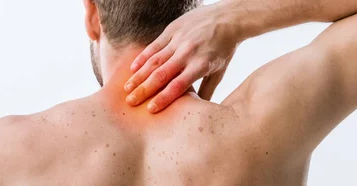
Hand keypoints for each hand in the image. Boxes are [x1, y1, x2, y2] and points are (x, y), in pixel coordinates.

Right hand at [123, 3, 240, 112]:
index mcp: (201, 65)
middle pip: (161, 75)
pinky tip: (132, 68)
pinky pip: (154, 45)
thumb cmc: (225, 47)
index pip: (178, 86)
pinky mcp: (173, 29)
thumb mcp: (219, 70)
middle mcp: (188, 53)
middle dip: (144, 90)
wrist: (229, 17)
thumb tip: (199, 110)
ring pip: (154, 61)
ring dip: (139, 75)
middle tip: (130, 102)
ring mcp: (179, 40)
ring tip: (127, 88)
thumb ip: (207, 90)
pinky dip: (142, 57)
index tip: (151, 110)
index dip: (163, 98)